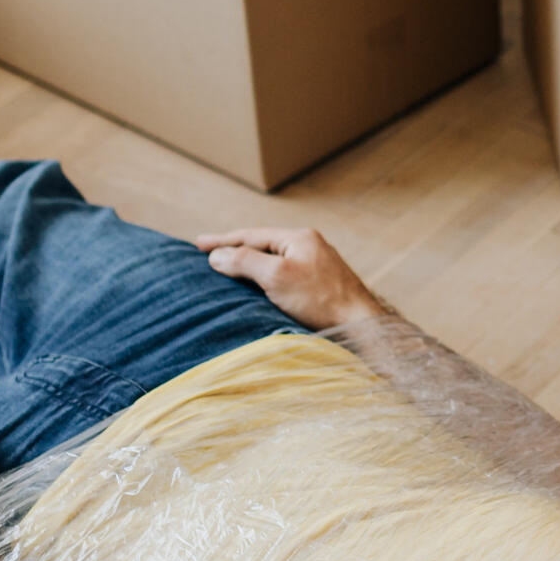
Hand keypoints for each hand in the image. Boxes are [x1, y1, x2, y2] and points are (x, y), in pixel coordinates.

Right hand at [197, 226, 388, 331]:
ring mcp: (317, 266)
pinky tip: (257, 288)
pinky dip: (264, 279)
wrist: (361, 325)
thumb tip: (217, 255)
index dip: (223, 241)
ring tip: (227, 269)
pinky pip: (284, 276)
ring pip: (273, 261)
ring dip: (249, 264)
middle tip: (207, 252)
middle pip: (263, 246)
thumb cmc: (321, 300)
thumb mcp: (276, 276)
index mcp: (299, 238)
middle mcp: (309, 247)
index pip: (252, 235)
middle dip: (235, 249)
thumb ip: (245, 261)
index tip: (198, 244)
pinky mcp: (321, 286)